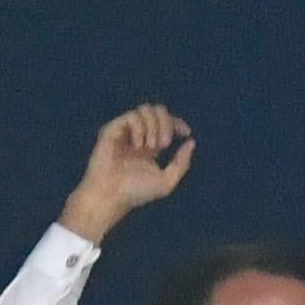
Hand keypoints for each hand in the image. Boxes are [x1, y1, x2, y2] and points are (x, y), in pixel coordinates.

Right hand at [59, 104, 194, 242]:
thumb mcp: (167, 181)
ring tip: (150, 146)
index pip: (166, 122)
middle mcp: (139, 136)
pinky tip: (138, 145)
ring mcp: (125, 131)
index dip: (178, 123)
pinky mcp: (112, 129)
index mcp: (152, 146)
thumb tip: (191, 142)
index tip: (186, 132)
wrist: (112, 195)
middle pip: (158, 110)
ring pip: (145, 109)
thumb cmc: (136, 192)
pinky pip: (132, 116)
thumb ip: (181, 163)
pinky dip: (140, 128)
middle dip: (166, 124)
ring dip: (153, 126)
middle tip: (164, 144)